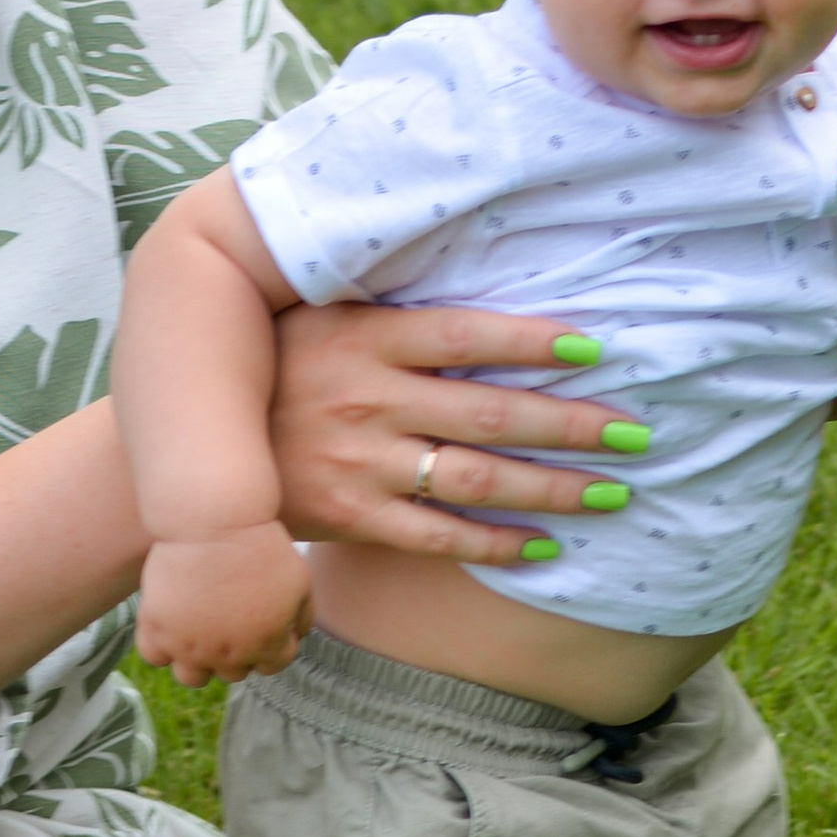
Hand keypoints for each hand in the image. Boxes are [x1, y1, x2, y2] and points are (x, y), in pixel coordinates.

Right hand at [136, 525, 313, 685]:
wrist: (215, 519)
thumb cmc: (261, 542)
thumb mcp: (299, 580)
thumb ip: (301, 617)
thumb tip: (294, 637)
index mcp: (267, 645)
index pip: (271, 665)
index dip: (268, 644)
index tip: (259, 621)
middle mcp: (228, 655)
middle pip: (233, 672)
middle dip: (235, 650)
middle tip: (229, 619)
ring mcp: (189, 646)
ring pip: (193, 677)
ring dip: (198, 659)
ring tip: (198, 631)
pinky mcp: (157, 628)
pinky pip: (154, 656)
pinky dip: (161, 645)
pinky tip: (172, 622)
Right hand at [268, 302, 669, 563]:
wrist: (201, 447)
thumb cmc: (281, 370)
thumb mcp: (324, 321)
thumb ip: (396, 313)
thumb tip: (490, 291)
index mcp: (361, 338)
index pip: (462, 335)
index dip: (529, 342)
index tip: (594, 349)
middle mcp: (362, 397)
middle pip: (486, 414)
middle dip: (570, 426)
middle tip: (635, 434)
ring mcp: (355, 462)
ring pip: (472, 479)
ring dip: (549, 488)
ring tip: (609, 493)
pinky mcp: (347, 517)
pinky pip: (433, 535)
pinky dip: (492, 542)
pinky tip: (543, 545)